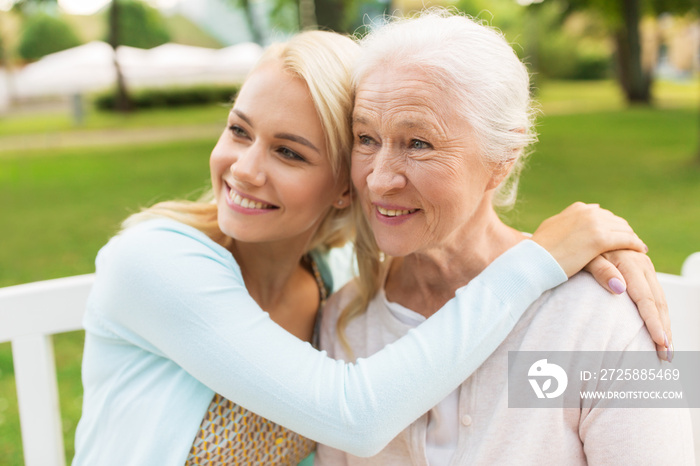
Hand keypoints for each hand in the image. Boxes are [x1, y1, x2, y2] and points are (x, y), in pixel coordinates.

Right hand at [531, 202, 646, 276]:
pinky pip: (626, 240)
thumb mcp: (551, 229)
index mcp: (577, 209)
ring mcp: (594, 224)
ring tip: (637, 248)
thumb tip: (572, 219)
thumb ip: (565, 222)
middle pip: (615, 220)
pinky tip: (640, 251)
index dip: (611, 225)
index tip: (615, 235)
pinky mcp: (599, 239)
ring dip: (631, 238)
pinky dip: (635, 245)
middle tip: (631, 243)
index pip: (602, 214)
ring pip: (623, 229)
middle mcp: (587, 212)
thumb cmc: (538, 250)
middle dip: (623, 231)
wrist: (533, 260)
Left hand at [585, 250, 671, 361]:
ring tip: (666, 350)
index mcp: (631, 263)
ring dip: (664, 325)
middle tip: (666, 356)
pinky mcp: (643, 271)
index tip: (659, 342)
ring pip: (660, 301)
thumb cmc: (580, 248)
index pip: (646, 299)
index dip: (653, 322)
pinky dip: (659, 315)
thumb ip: (601, 271)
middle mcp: (642, 265)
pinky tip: (658, 330)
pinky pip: (655, 296)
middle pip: (658, 303)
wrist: (586, 233)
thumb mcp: (587, 257)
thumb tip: (619, 288)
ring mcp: (645, 268)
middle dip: (663, 330)